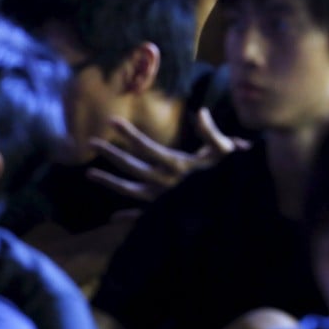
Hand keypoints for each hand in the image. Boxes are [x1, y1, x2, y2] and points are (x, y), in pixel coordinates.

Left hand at [86, 108, 250, 201]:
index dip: (128, 133)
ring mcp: (163, 200)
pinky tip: (114, 218)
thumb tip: (200, 111)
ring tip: (90, 174)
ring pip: (130, 191)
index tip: (111, 121)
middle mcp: (164, 182)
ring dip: (110, 182)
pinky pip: (143, 216)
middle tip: (90, 142)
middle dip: (111, 154)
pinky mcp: (167, 214)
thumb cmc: (233, 174)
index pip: (146, 146)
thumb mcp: (226, 150)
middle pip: (132, 166)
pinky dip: (128, 217)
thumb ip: (210, 132)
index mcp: (176, 164)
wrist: (238, 206)